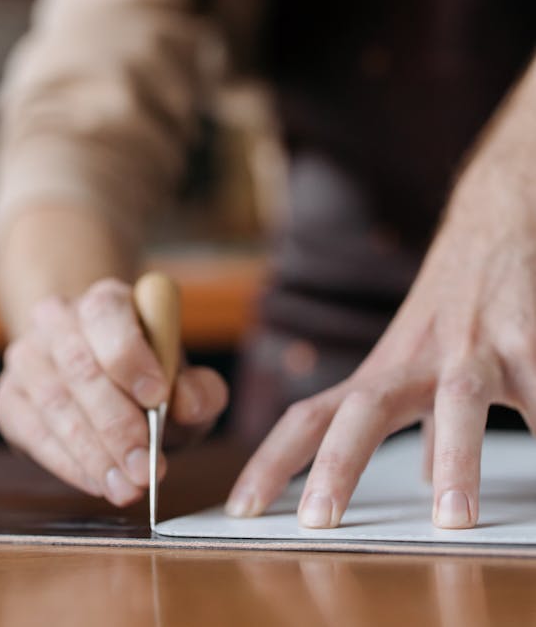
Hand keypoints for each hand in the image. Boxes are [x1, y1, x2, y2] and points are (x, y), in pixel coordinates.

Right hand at [0, 277, 227, 505]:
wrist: (98, 376)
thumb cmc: (148, 378)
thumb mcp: (185, 380)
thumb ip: (199, 390)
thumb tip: (186, 403)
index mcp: (105, 300)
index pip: (106, 314)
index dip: (129, 356)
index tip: (157, 397)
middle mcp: (57, 319)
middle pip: (79, 365)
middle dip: (115, 424)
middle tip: (145, 468)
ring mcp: (26, 356)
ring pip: (53, 401)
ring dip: (92, 452)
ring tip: (126, 486)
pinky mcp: (8, 397)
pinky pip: (31, 431)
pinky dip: (66, 462)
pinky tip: (97, 482)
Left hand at [226, 168, 535, 528]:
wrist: (495, 223)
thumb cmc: (453, 302)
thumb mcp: (422, 359)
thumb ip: (422, 421)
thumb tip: (425, 476)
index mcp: (386, 370)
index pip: (312, 416)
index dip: (273, 461)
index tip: (240, 511)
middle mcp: (420, 358)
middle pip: (366, 408)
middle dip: (338, 463)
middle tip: (317, 524)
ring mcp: (473, 348)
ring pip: (458, 400)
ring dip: (456, 457)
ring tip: (454, 520)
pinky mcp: (527, 340)